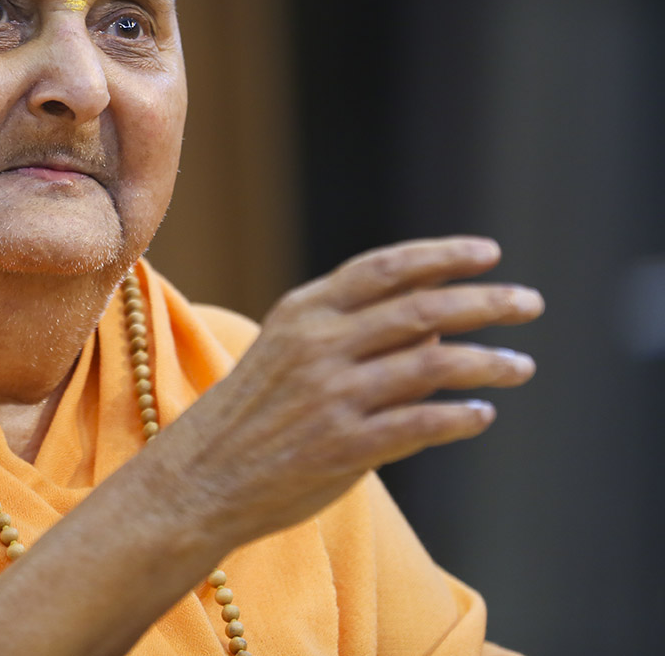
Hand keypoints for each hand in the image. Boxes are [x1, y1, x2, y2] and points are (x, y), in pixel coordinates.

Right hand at [159, 236, 542, 550]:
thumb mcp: (288, 349)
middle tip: (529, 302)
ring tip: (522, 366)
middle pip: (420, 309)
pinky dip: (460, 416)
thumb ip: (355, 330)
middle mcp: (318, 344)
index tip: (489, 254)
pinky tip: (483, 415)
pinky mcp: (343, 446)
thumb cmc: (253, 411)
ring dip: (487, 363)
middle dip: (484, 302)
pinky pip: (420, 423)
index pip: (385, 268)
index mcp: (304, 312)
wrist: (201, 475)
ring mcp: (330, 395)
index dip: (442, 256)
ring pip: (430, 364)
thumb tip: (439, 322)